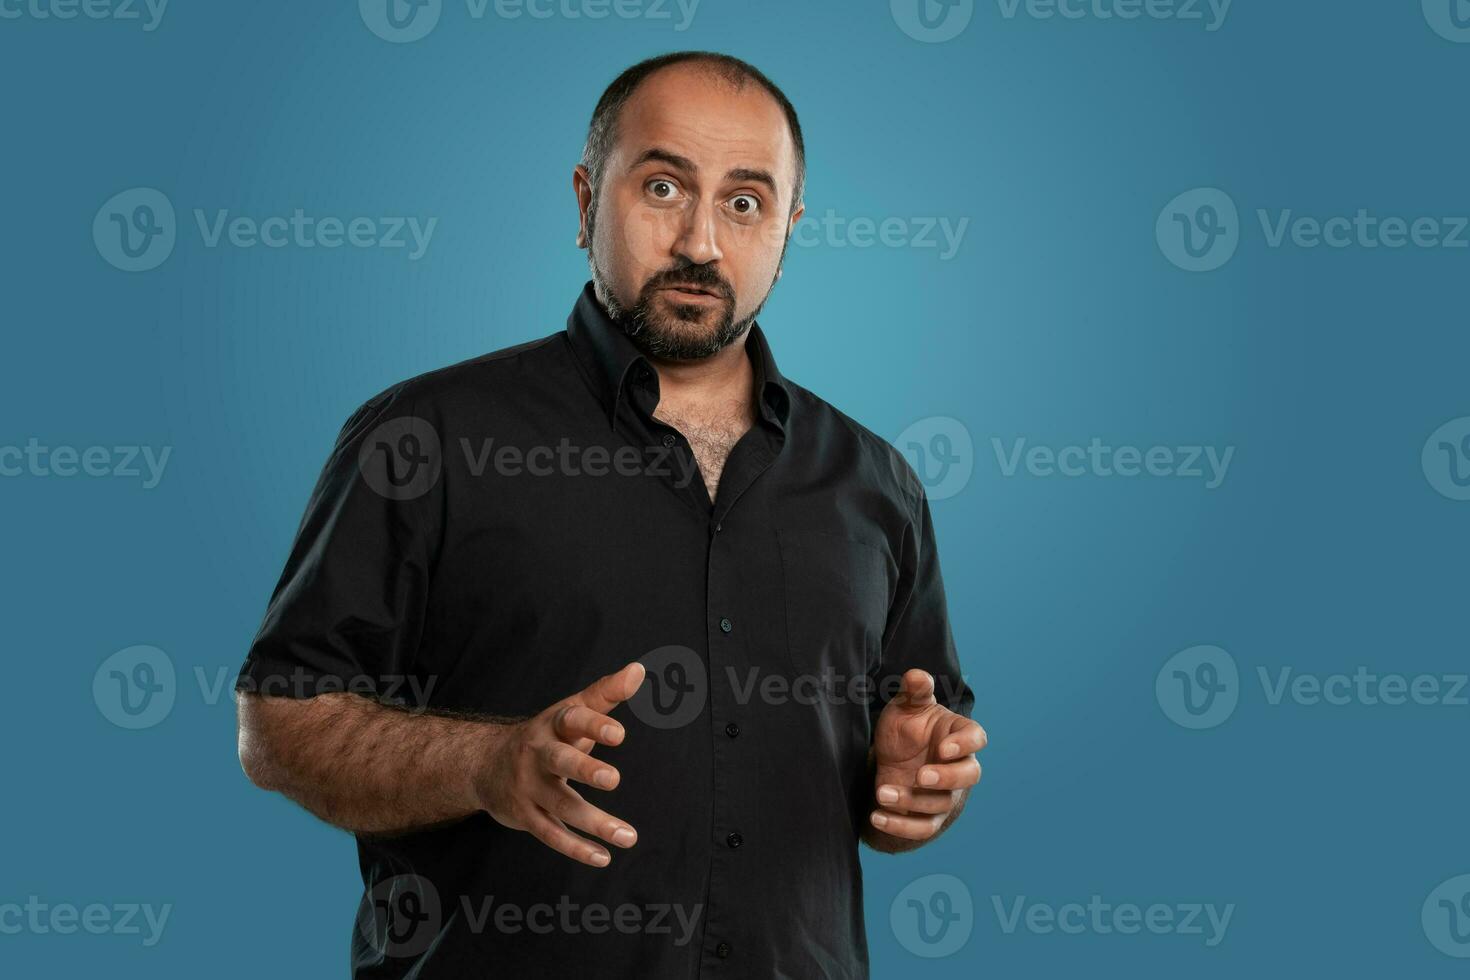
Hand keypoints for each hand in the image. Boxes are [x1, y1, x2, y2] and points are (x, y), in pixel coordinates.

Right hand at [473, 660, 645, 866]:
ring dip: (595, 822)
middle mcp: (537, 754)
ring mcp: (528, 786)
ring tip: (629, 836)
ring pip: (561, 805)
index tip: (619, 734)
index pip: (572, 720)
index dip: (594, 725)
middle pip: (560, 761)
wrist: (483, 763)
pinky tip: (603, 857)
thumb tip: (638, 670)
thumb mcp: (570, 711)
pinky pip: (551, 834)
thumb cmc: (544, 736)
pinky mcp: (524, 815)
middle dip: (585, 769)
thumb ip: (605, 693)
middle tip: (614, 778)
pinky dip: (576, 848)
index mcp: (552, 725)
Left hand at [869, 668, 985, 840]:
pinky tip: (876, 817)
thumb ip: (914, 691)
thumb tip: (916, 675)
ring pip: (940, 803)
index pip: (976, 738)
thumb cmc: (906, 726)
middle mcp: (959, 766)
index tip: (942, 747)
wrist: (892, 757)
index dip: (965, 745)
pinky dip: (900, 826)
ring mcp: (946, 794)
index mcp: (959, 735)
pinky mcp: (927, 816)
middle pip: (970, 775)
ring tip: (882, 791)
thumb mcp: (905, 706)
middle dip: (948, 778)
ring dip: (912, 800)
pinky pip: (922, 828)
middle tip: (922, 775)